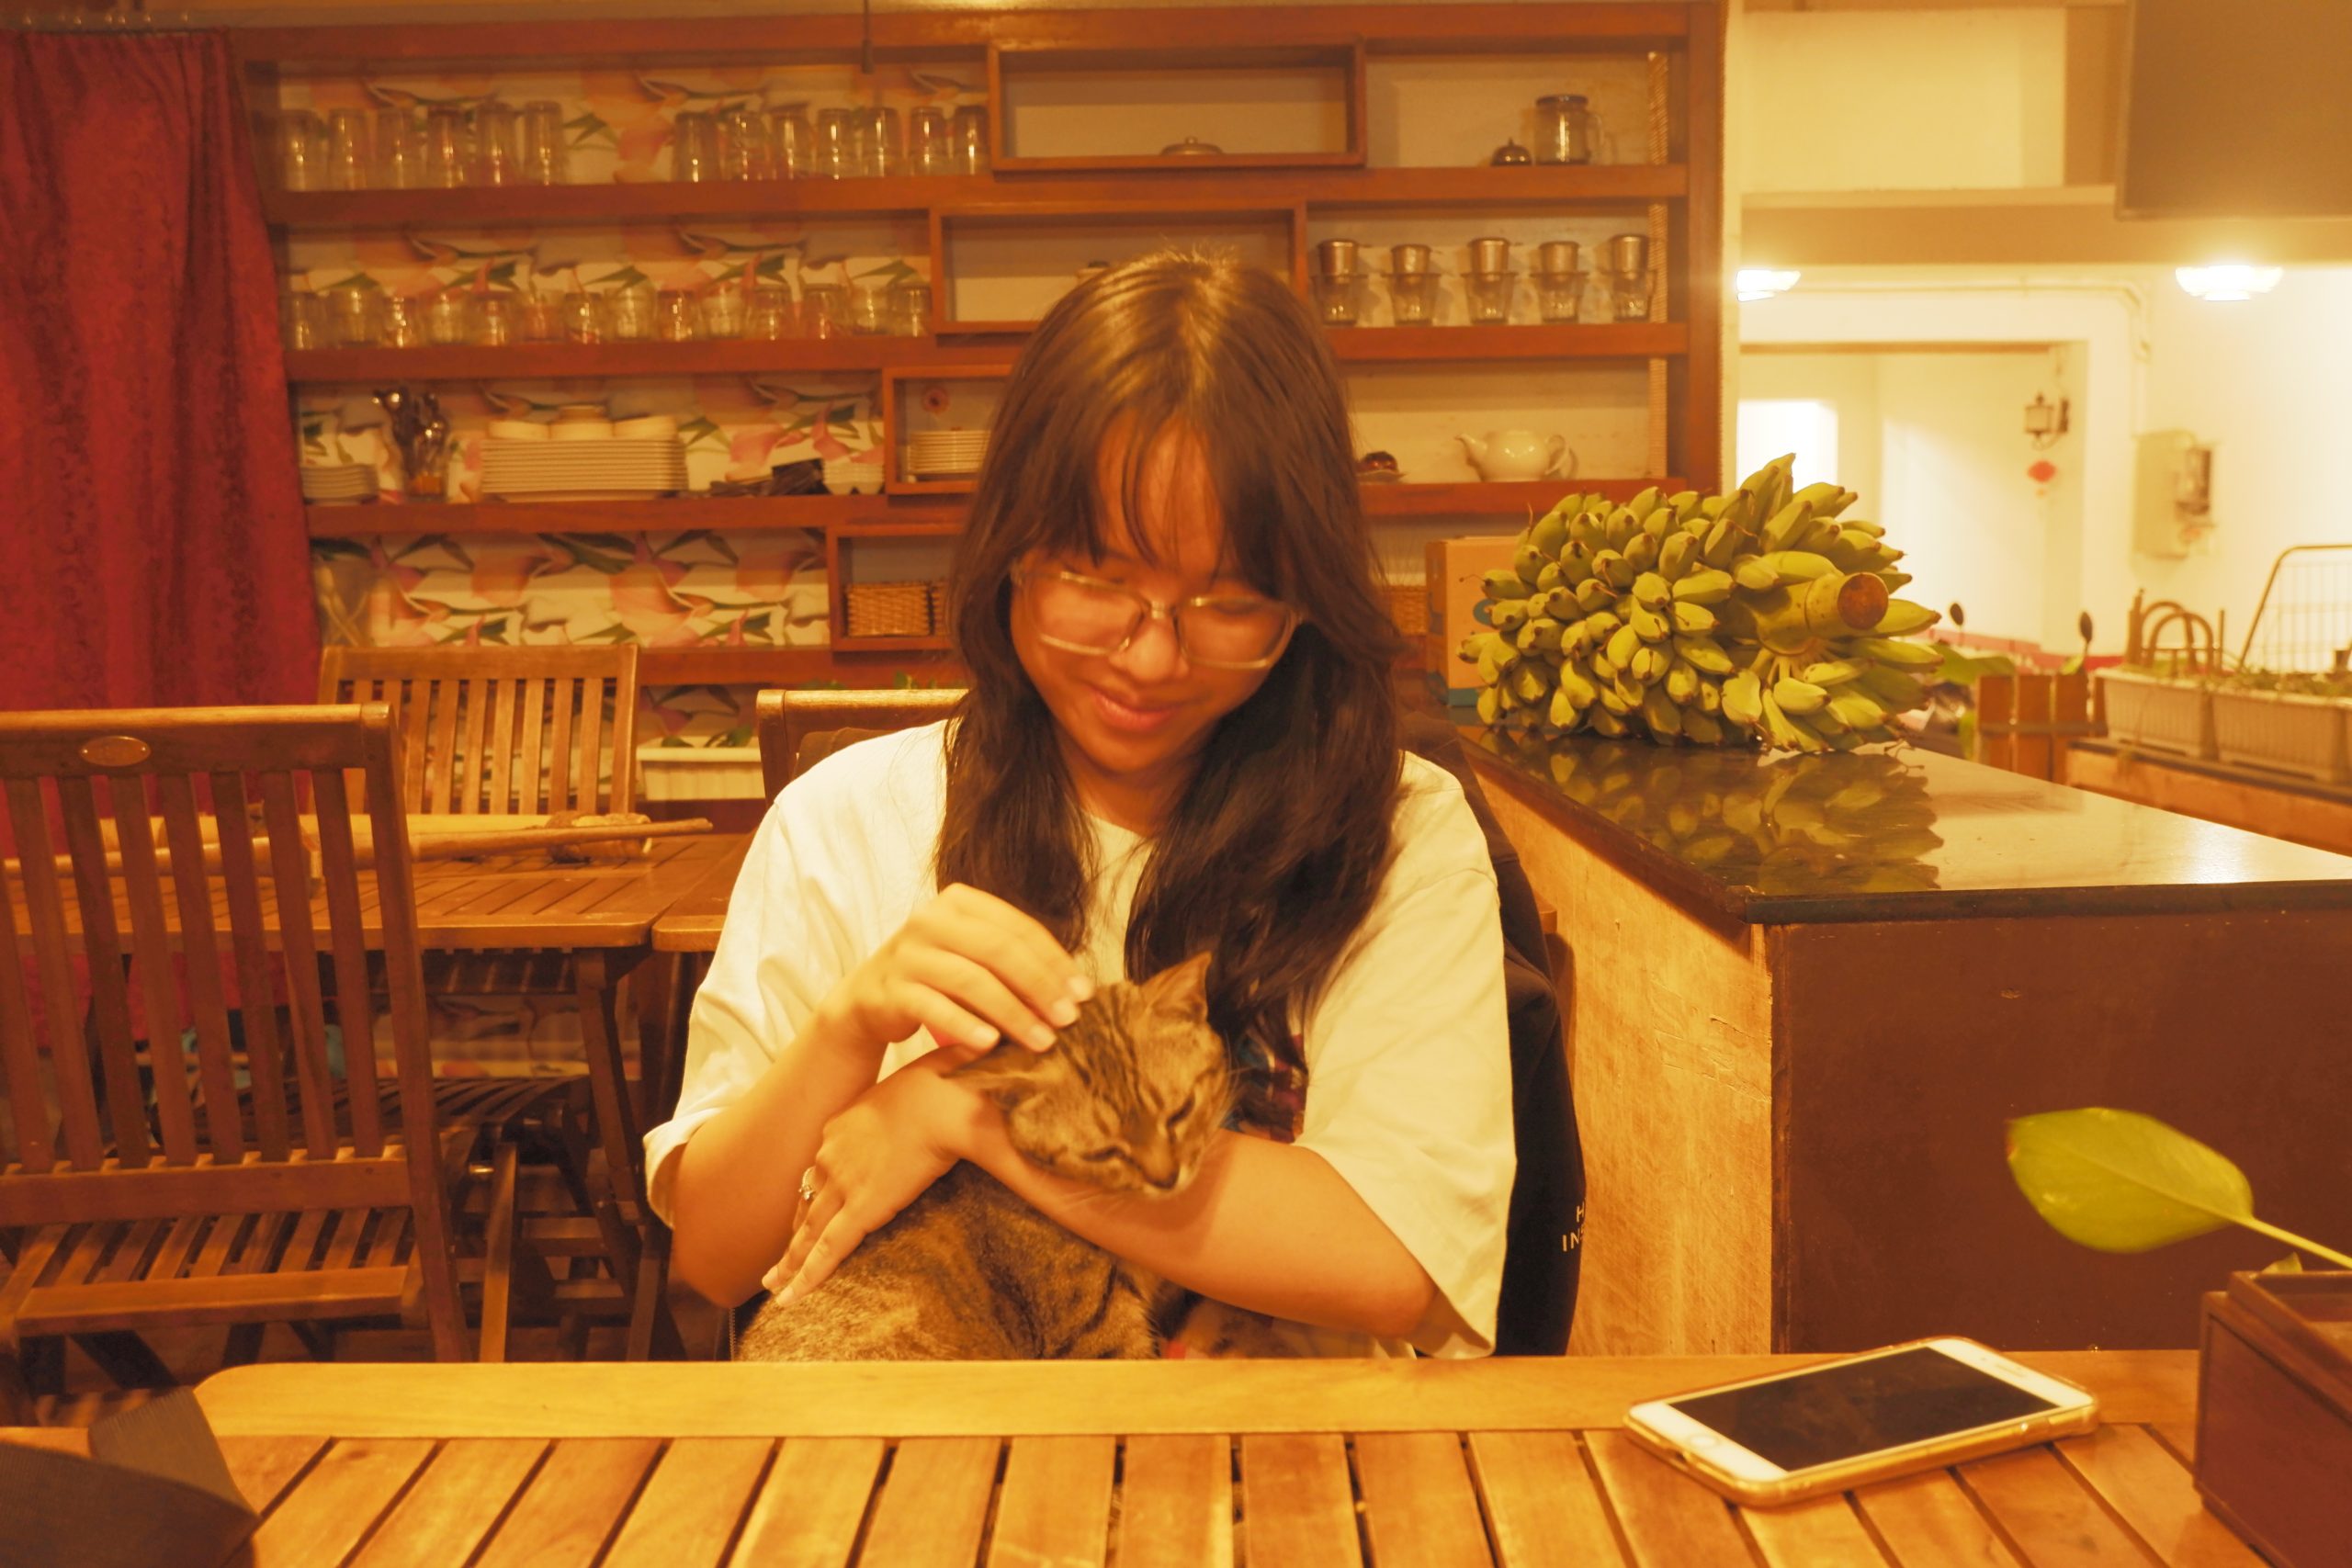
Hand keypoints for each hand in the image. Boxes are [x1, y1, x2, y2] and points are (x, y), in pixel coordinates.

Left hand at [763, 1054, 987, 1300]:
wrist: (947, 1096)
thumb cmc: (946, 1089)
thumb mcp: (920, 1102)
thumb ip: (924, 1117)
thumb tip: (955, 1117)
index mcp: (845, 1129)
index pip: (820, 1171)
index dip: (811, 1197)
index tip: (801, 1216)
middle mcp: (833, 1156)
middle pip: (806, 1204)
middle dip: (793, 1236)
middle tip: (776, 1266)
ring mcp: (842, 1183)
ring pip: (806, 1231)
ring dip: (792, 1260)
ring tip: (776, 1285)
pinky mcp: (861, 1208)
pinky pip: (826, 1249)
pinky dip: (806, 1276)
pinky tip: (789, 1299)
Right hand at [820, 882, 1091, 1061]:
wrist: (869, 999)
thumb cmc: (937, 978)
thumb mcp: (973, 957)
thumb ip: (1014, 961)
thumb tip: (1077, 990)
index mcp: (958, 902)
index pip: (1018, 928)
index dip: (1055, 961)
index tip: (1083, 994)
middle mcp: (929, 919)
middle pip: (998, 951)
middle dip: (1039, 987)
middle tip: (1068, 1020)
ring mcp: (907, 953)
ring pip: (970, 980)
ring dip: (1012, 1013)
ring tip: (1041, 1041)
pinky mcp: (890, 989)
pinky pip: (934, 1007)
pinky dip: (965, 1026)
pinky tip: (991, 1045)